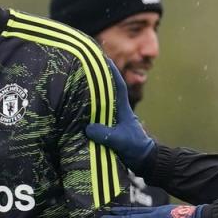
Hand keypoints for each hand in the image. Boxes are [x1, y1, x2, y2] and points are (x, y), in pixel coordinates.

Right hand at [85, 58, 154, 172]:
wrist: (143, 161)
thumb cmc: (135, 148)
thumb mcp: (121, 141)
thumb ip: (106, 134)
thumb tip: (88, 128)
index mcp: (122, 108)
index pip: (117, 85)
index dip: (110, 71)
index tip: (102, 57)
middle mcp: (116, 110)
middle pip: (105, 90)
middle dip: (96, 78)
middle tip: (82, 66)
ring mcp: (112, 119)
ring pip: (99, 102)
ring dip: (89, 93)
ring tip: (74, 83)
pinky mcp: (107, 128)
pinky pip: (95, 116)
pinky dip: (87, 110)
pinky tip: (75, 108)